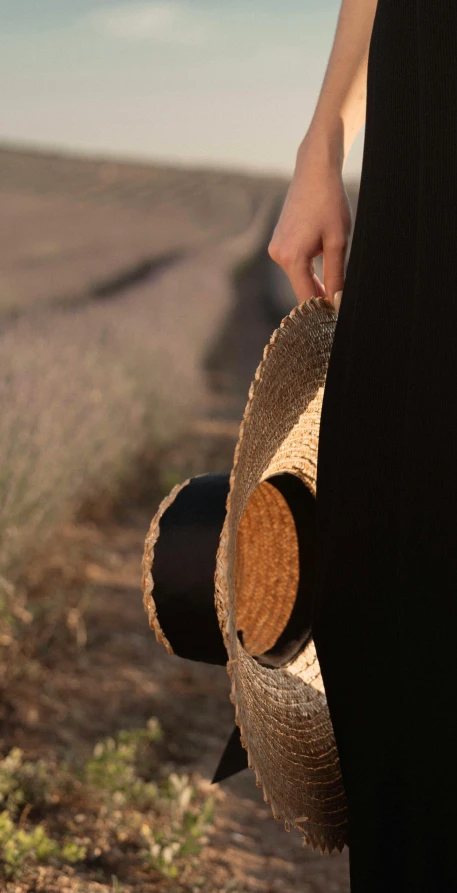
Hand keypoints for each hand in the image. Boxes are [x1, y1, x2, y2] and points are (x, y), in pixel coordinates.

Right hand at [268, 137, 352, 311]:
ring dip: (317, 280)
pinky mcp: (278, 242)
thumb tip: (336, 303)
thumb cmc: (329, 203)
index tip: (338, 319)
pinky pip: (296, 264)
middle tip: (342, 304)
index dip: (322, 311)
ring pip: (299, 276)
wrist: (314, 172)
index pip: (307, 297)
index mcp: (291, 258)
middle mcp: (278, 256)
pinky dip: (309, 267)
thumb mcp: (338, 242)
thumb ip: (336, 276)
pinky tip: (324, 254)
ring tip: (336, 276)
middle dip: (321, 296)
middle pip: (302, 289)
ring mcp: (275, 249)